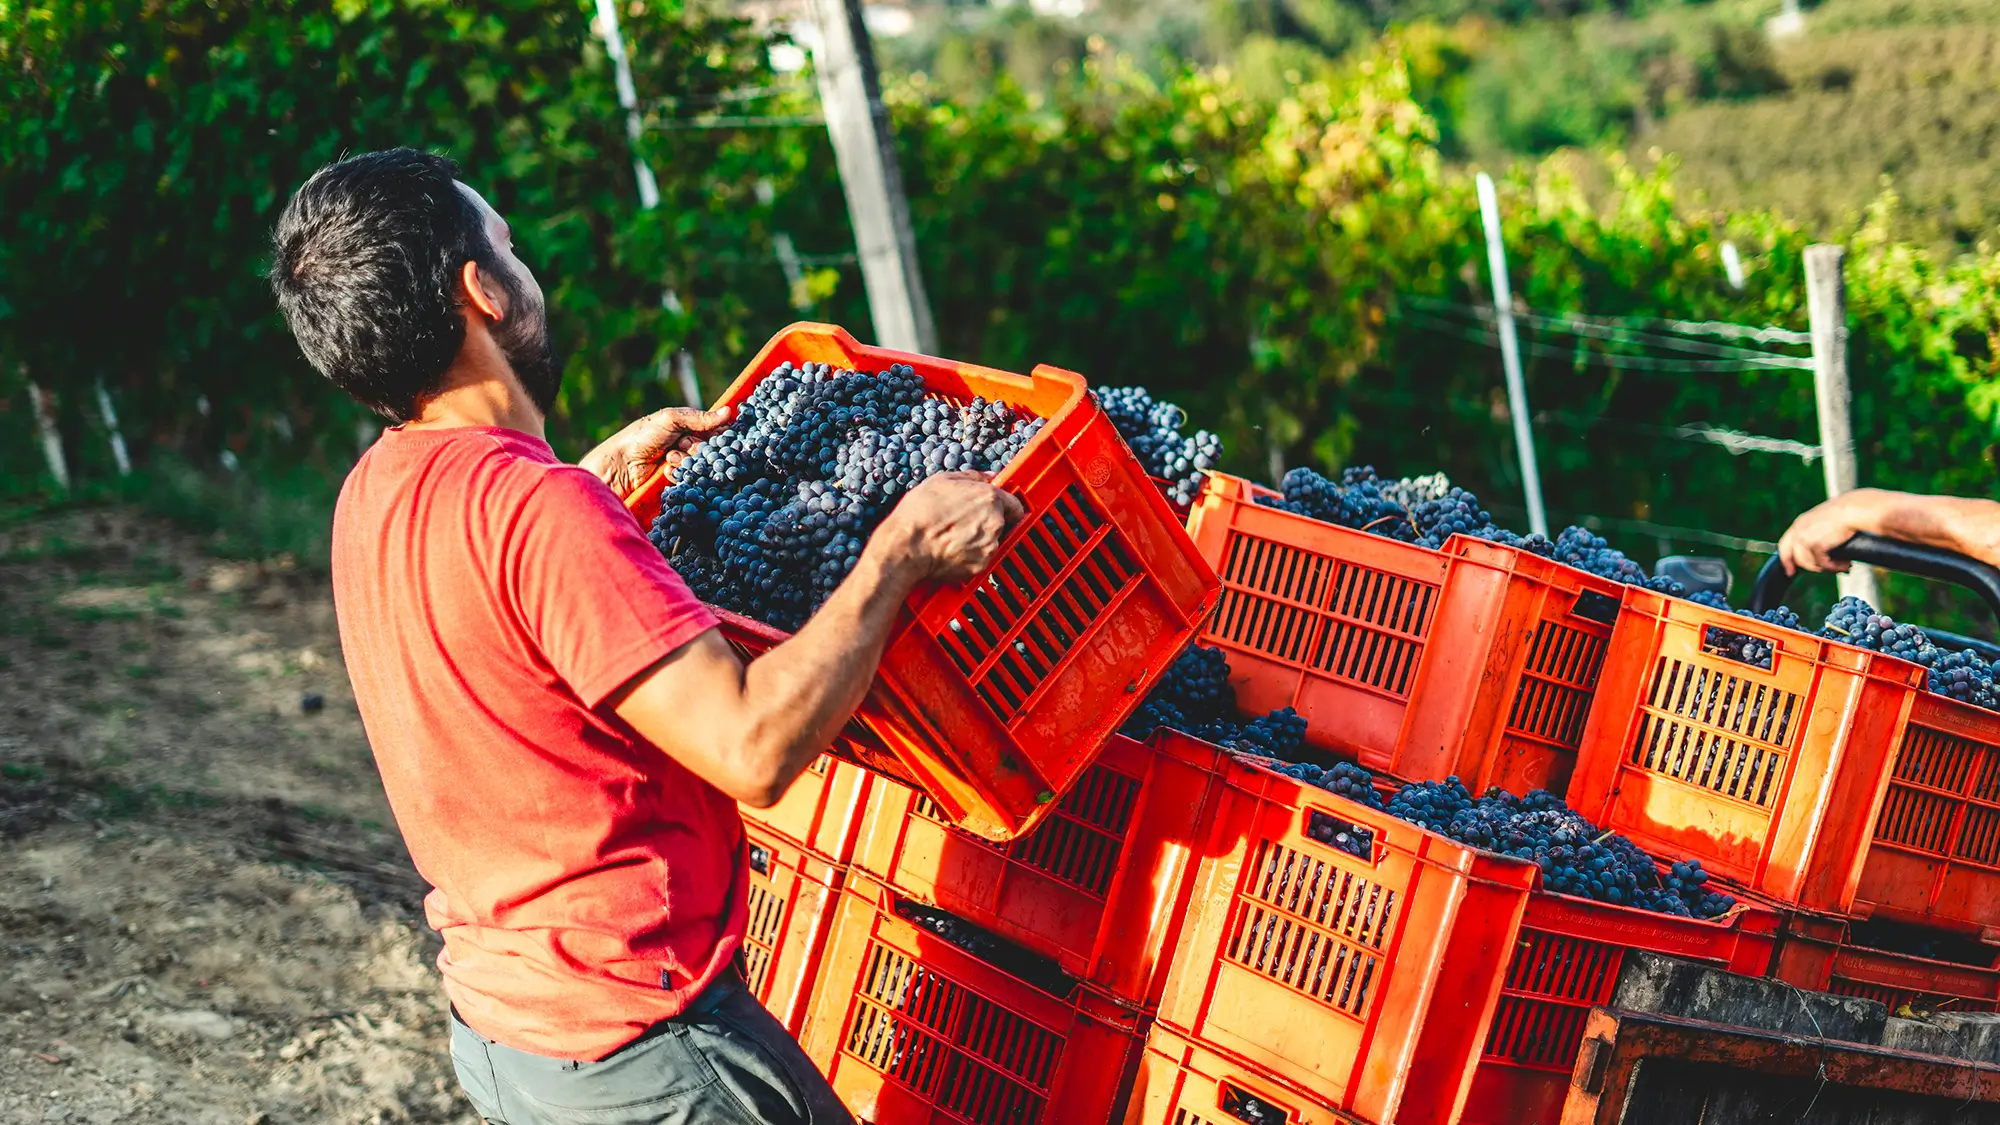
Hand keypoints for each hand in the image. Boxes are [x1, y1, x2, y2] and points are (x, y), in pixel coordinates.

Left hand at [580, 405, 731, 499]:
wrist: (621, 463)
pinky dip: (679, 473)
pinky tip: (665, 470)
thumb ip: (699, 417)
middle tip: (683, 444)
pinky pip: (690, 478)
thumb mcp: (670, 419)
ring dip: (686, 460)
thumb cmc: (642, 436)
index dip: (718, 432)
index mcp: (686, 426)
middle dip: (698, 447)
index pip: (713, 429)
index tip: (719, 435)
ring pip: (701, 464)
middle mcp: (686, 444)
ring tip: (669, 457)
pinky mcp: (676, 480)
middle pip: (709, 448)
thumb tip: (729, 411)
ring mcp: (682, 463)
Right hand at [874, 472, 1026, 582]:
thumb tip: (988, 477)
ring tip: (955, 536)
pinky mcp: (981, 566)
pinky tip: (952, 549)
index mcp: (989, 499)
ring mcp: (990, 547)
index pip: (1015, 505)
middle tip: (966, 522)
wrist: (906, 548)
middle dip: (990, 523)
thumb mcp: (942, 481)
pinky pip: (982, 559)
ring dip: (980, 540)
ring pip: (993, 542)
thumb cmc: (919, 514)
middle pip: (1004, 524)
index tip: (998, 509)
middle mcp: (994, 523)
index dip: (1005, 506)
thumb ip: (972, 477)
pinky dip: (971, 556)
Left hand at [1777, 490, 1880, 574]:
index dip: (1787, 561)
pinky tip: (1845, 564)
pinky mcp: (1816, 545)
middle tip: (1827, 569)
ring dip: (1826, 568)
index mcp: (1800, 523)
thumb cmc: (1847, 513)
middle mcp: (1798, 530)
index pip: (1785, 545)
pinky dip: (1835, 567)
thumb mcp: (1825, 520)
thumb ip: (1817, 532)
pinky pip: (1823, 564)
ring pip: (1809, 564)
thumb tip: (1821, 549)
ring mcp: (1805, 538)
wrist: (1854, 509)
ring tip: (1842, 565)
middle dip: (1810, 567)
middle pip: (1794, 558)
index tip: (1790, 572)